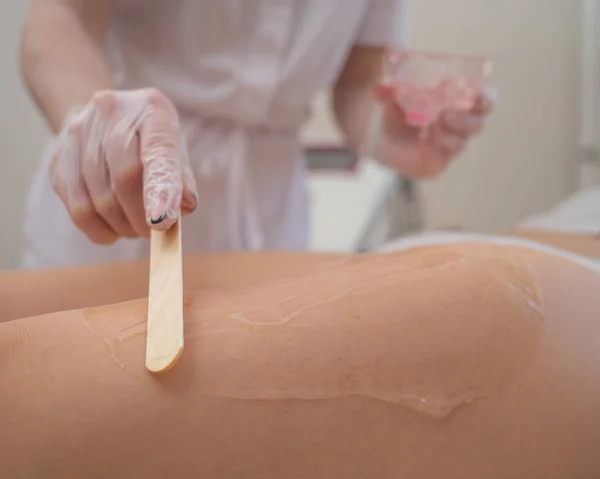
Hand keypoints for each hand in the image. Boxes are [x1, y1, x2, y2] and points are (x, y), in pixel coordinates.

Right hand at [50, 88, 197, 243]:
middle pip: (124, 177)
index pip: (158, 150)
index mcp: (152, 108)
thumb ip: (182, 179)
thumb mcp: (176, 151)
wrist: (109, 119)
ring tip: (135, 228)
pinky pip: (78, 209)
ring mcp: (77, 133)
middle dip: (142, 217)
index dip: (160, 188)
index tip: (162, 222)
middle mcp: (110, 111)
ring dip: (122, 226)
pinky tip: (114, 229)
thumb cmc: (151, 141)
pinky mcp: (58, 159)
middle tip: (153, 232)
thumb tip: (184, 206)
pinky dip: (100, 230)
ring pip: (99, 200)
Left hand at [374, 84, 496, 177]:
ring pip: (461, 142)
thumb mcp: (393, 95)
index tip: (475, 95)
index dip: (485, 99)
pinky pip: (444, 158)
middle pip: (478, 124)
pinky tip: (424, 144)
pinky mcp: (438, 162)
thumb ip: (389, 90)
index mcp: (459, 103)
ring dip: (448, 135)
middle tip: (446, 116)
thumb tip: (382, 88)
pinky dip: (436, 149)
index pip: (485, 100)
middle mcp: (459, 125)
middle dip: (466, 120)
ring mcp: (450, 145)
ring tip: (429, 130)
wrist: (381, 137)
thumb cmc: (397, 110)